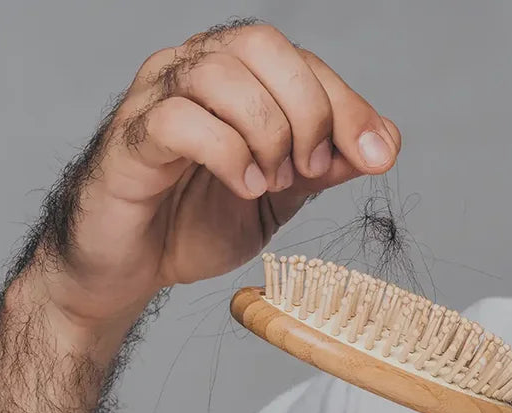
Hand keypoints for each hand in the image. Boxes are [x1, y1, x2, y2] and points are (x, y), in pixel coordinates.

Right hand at [35, 19, 400, 326]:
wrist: (129, 269)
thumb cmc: (194, 220)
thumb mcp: (282, 196)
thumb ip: (325, 165)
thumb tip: (383, 142)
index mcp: (234, 76)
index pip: (301, 60)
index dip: (348, 104)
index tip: (378, 156)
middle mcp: (191, 71)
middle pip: (261, 45)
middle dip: (308, 109)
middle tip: (310, 170)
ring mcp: (153, 99)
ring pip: (219, 74)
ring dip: (266, 132)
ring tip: (272, 183)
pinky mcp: (128, 139)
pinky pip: (176, 119)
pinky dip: (226, 153)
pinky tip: (243, 187)